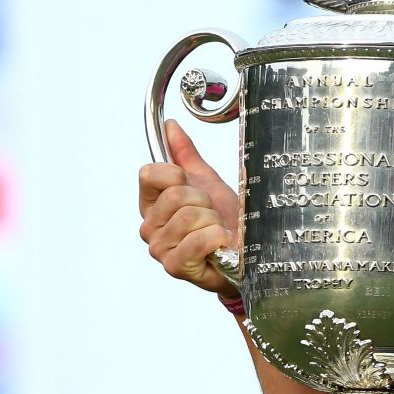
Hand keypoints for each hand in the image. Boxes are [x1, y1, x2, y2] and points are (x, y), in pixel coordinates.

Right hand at [137, 119, 241, 295]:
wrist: (244, 252)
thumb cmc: (223, 220)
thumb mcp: (206, 182)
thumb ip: (185, 154)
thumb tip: (170, 126)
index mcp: (151, 204)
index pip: (150, 174)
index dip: (177, 174)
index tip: (193, 187)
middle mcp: (150, 227)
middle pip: (174, 194)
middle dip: (203, 201)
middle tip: (211, 214)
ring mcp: (160, 249)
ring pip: (189, 216)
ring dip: (213, 221)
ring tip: (215, 231)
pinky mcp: (176, 267)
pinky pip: (199, 239)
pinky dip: (217, 238)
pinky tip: (219, 245)